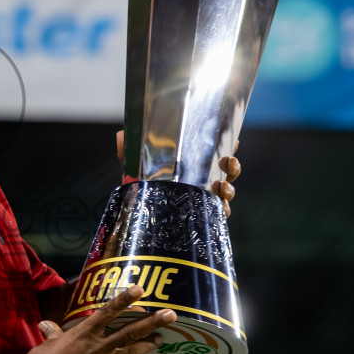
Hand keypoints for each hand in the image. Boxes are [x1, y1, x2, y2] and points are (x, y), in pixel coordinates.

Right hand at [21, 285, 174, 353]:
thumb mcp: (47, 344)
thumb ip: (53, 334)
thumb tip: (46, 325)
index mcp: (83, 333)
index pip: (108, 312)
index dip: (125, 299)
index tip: (140, 289)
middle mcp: (96, 347)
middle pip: (130, 331)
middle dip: (152, 322)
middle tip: (171, 314)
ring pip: (133, 352)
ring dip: (149, 344)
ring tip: (162, 338)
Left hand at [117, 131, 240, 215]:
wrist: (137, 218)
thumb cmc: (141, 187)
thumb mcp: (135, 167)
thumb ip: (128, 151)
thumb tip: (121, 135)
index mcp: (192, 164)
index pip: (215, 151)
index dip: (227, 145)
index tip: (232, 140)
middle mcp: (202, 181)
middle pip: (227, 170)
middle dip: (233, 165)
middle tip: (227, 161)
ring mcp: (204, 200)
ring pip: (227, 192)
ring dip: (230, 188)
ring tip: (221, 186)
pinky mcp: (202, 218)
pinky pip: (219, 215)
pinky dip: (223, 210)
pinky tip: (219, 206)